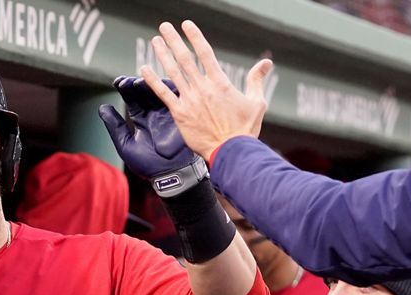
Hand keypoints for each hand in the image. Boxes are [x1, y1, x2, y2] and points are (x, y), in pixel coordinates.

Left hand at [99, 77, 197, 183]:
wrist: (171, 175)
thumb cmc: (149, 165)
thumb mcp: (126, 144)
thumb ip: (115, 126)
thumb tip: (102, 107)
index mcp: (142, 118)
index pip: (132, 98)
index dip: (125, 88)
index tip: (117, 82)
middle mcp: (155, 112)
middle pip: (145, 91)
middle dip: (135, 84)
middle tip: (127, 82)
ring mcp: (168, 112)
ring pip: (159, 91)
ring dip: (149, 84)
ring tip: (139, 83)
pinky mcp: (180, 114)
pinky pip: (176, 97)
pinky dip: (168, 88)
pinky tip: (159, 83)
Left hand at [138, 20, 272, 159]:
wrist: (231, 152)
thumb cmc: (244, 130)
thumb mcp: (256, 102)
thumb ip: (256, 80)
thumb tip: (266, 63)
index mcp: (220, 83)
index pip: (205, 53)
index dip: (194, 37)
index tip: (186, 25)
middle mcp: (203, 88)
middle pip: (185, 58)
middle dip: (174, 40)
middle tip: (164, 26)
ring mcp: (190, 100)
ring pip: (173, 72)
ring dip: (163, 54)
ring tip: (155, 40)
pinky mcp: (180, 114)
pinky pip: (163, 94)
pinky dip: (153, 80)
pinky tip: (144, 69)